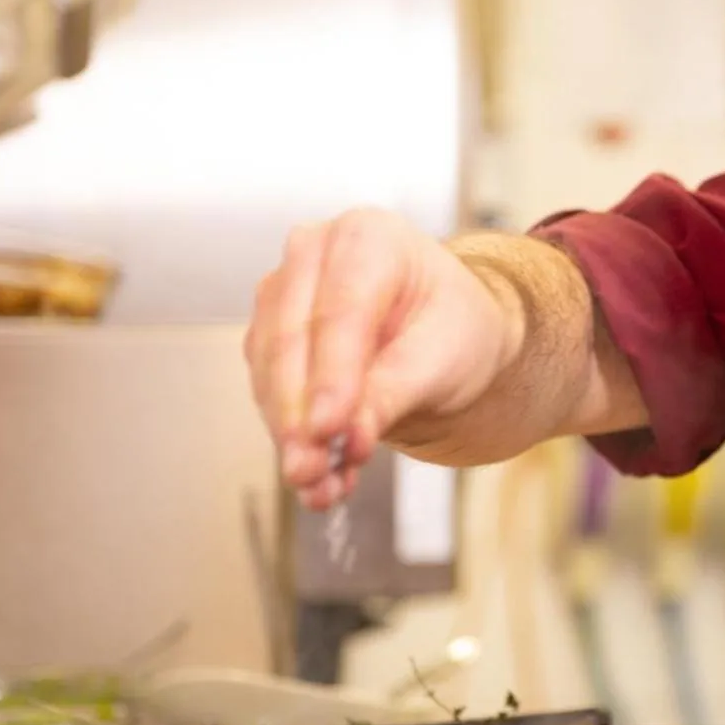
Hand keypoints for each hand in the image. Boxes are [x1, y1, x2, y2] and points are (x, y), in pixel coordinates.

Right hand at [245, 209, 516, 508]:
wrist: (450, 335)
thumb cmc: (456, 328)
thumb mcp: (446, 356)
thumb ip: (395, 391)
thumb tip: (349, 437)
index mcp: (368, 238)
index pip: (340, 311)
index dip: (330, 376)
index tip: (328, 429)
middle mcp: (314, 254)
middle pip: (291, 340)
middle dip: (299, 415)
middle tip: (310, 470)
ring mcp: (284, 293)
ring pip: (269, 370)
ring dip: (289, 435)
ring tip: (318, 485)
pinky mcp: (270, 336)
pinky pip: (269, 390)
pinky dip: (290, 437)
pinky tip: (316, 475)